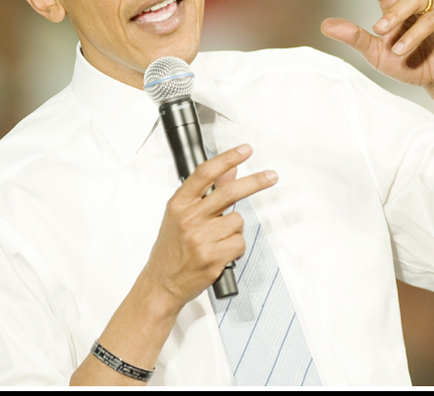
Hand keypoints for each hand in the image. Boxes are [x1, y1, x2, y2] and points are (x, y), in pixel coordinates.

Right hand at [142, 144, 277, 313]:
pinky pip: (239, 244)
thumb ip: (206, 192)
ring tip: (217, 240)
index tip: (245, 150)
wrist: (162, 282)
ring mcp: (200, 239)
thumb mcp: (181, 215)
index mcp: (179, 205)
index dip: (227, 158)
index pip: (205, 173)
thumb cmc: (171, 249)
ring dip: (234, 230)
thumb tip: (229, 171)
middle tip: (271, 176)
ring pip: (237, 222)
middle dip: (255, 182)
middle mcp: (188, 219)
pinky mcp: (212, 258)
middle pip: (228, 192)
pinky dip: (235, 248)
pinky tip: (220, 253)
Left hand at [320, 0, 433, 106]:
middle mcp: (416, 1)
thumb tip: (325, 25)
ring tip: (380, 32)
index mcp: (396, 4)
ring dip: (395, 15)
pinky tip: (400, 49)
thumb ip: (354, 37)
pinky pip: (432, 20)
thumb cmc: (407, 62)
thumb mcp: (375, 52)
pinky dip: (414, 34)